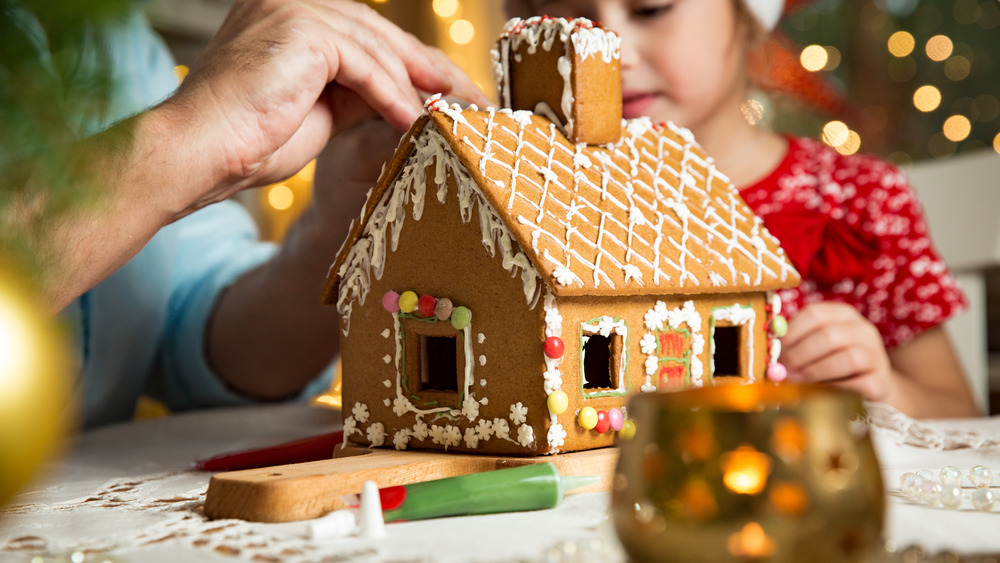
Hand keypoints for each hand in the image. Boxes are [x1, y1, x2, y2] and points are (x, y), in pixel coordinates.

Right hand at [163, 0, 489, 217]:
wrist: (199, 154)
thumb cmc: (250, 140)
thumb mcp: (320, 107)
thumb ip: (360, 89)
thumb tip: (411, 95)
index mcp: (291, 12)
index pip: (370, 36)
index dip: (416, 66)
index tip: (455, 95)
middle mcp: (291, 0)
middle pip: (381, 35)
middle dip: (431, 72)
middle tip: (472, 103)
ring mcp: (293, 8)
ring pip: (377, 48)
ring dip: (417, 88)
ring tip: (450, 119)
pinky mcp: (301, 28)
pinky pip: (365, 64)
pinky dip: (392, 96)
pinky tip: (412, 122)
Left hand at [780, 302, 893, 401]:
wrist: (870, 385)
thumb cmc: (833, 363)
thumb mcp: (816, 347)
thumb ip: (796, 345)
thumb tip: (771, 354)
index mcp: (842, 315)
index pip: (814, 314)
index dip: (791, 333)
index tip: (775, 351)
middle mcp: (863, 329)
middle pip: (829, 335)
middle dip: (800, 354)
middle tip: (783, 370)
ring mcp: (876, 354)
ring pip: (847, 358)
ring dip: (815, 371)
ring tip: (796, 380)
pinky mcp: (881, 379)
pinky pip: (859, 383)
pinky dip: (836, 388)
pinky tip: (821, 392)